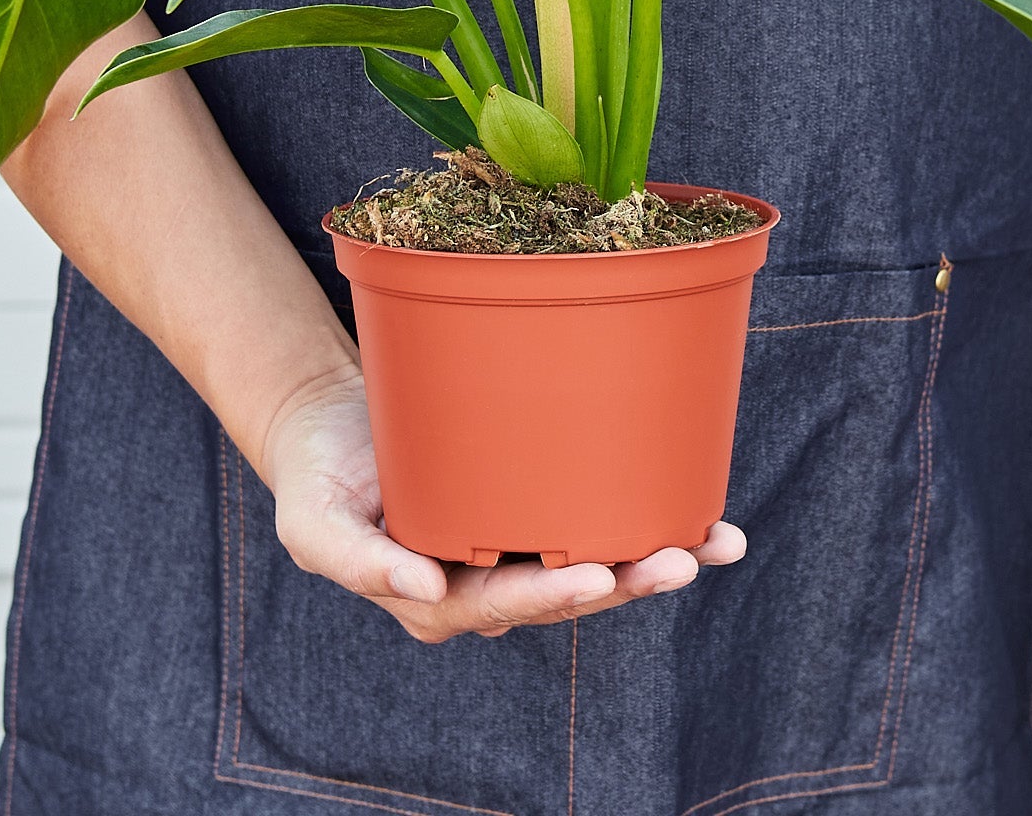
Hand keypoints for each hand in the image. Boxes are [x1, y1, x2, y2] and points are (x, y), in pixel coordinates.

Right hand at [261, 364, 746, 642]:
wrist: (331, 425)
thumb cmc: (319, 477)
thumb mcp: (314, 524)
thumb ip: (361, 564)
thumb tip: (425, 594)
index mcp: (441, 598)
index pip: (507, 605)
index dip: (555, 595)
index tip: (601, 578)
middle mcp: (489, 580)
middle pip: (568, 592)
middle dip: (629, 580)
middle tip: (682, 561)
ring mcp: (516, 542)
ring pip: (595, 557)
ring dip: (657, 555)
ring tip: (717, 542)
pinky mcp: (533, 500)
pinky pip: (593, 514)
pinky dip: (646, 512)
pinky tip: (700, 510)